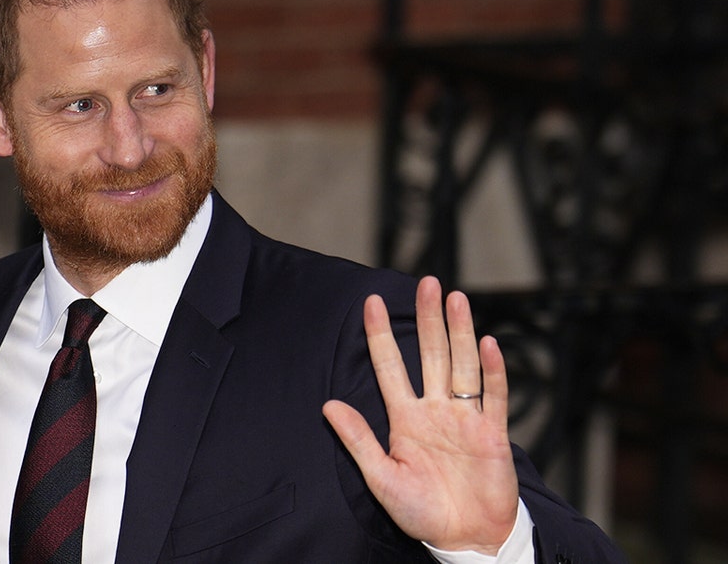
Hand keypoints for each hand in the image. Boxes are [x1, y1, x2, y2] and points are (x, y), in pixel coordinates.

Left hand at [322, 276, 517, 554]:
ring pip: (462, 365)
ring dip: (459, 332)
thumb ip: (358, 440)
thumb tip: (328, 405)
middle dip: (427, 319)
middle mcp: (435, 410)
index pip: (390, 367)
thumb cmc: (422, 512)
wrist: (464, 538)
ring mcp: (465, 419)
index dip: (379, 335)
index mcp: (405, 418)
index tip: (370, 303)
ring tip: (455, 298)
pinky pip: (493, 396)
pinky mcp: (492, 433)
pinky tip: (487, 343)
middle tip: (425, 283)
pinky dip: (492, 370)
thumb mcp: (380, 477)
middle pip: (431, 354)